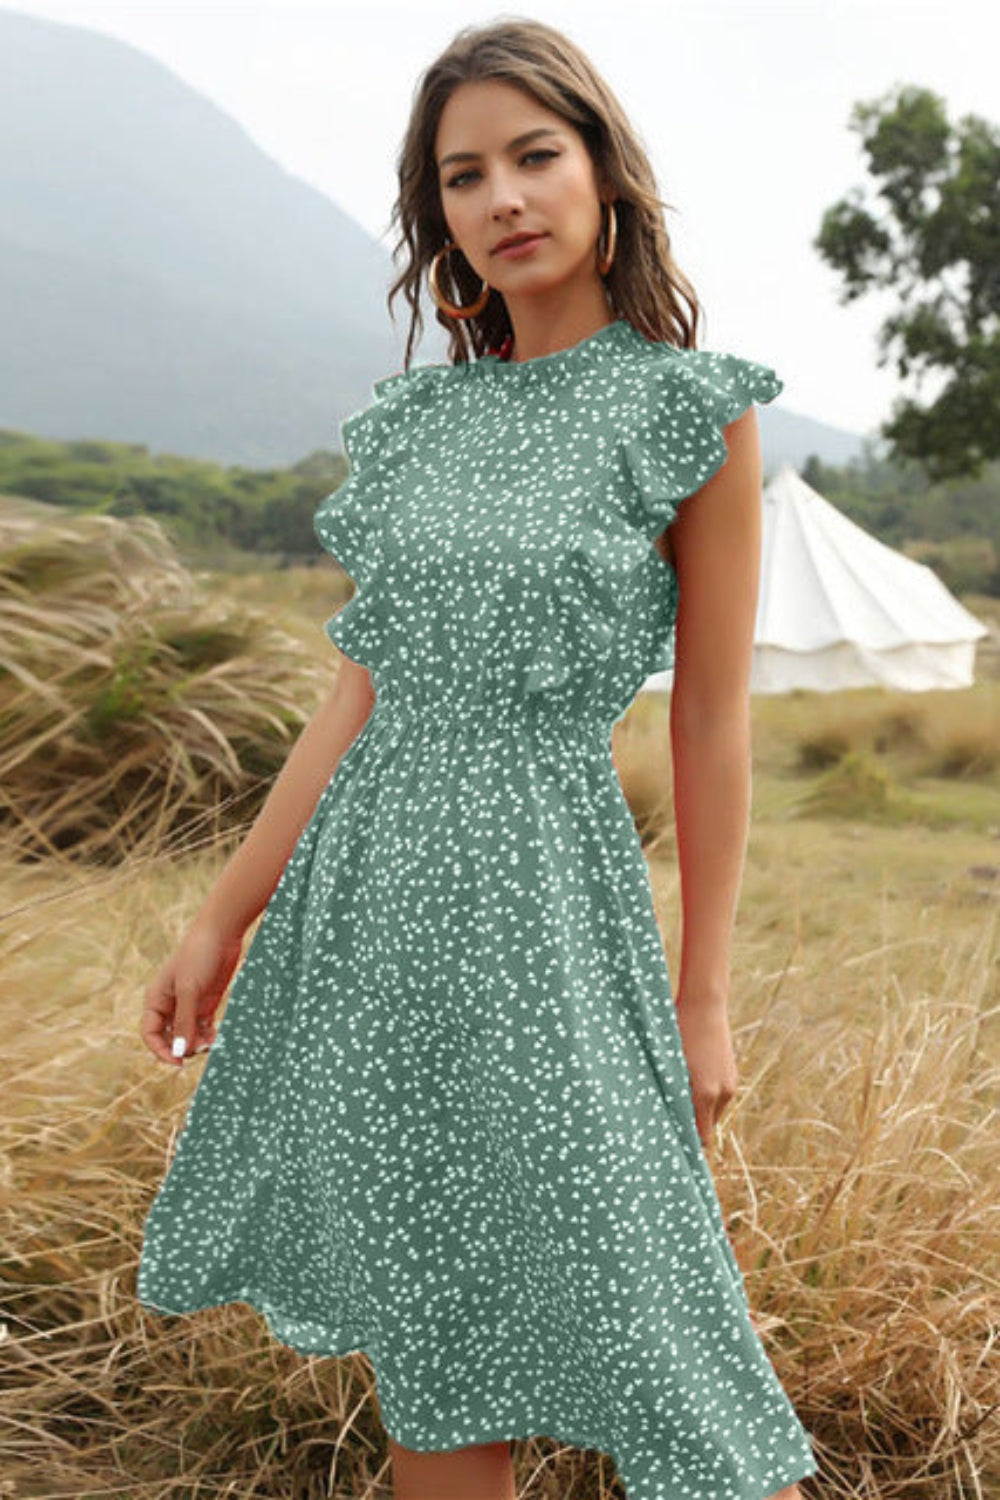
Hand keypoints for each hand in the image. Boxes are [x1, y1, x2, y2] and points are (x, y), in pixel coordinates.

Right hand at [140, 918, 243, 1065]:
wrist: (222, 933)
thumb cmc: (199, 956)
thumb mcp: (190, 990)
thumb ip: (184, 1021)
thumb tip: (179, 1052)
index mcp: (156, 999)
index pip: (150, 1034)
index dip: (160, 1051)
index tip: (178, 1062)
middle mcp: (170, 1004)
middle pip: (170, 1037)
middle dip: (183, 1047)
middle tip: (202, 1048)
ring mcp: (189, 1004)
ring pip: (188, 1035)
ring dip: (198, 1043)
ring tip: (213, 1042)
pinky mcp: (207, 1002)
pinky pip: (204, 1027)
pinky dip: (209, 1035)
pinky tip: (218, 1037)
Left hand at [673, 995, 738, 1150]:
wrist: (704, 1005)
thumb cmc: (679, 1033)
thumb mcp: (670, 1065)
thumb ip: (671, 1094)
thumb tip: (666, 1119)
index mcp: (706, 1093)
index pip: (701, 1136)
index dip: (687, 1141)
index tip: (671, 1141)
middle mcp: (723, 1092)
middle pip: (708, 1126)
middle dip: (691, 1125)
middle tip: (669, 1118)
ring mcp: (730, 1082)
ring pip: (713, 1110)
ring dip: (698, 1108)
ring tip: (677, 1094)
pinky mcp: (732, 1073)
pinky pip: (718, 1095)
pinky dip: (706, 1095)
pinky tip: (690, 1079)